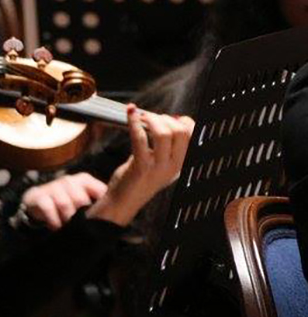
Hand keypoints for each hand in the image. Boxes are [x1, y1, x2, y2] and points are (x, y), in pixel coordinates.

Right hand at [21, 172, 107, 230]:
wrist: (38, 201)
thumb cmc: (67, 202)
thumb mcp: (83, 198)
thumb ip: (99, 205)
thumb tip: (123, 221)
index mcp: (85, 180)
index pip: (100, 191)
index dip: (103, 206)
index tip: (104, 218)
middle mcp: (70, 180)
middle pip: (80, 199)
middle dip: (81, 216)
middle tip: (81, 225)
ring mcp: (54, 187)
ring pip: (64, 204)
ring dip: (67, 219)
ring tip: (68, 227)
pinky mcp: (40, 196)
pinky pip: (48, 208)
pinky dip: (54, 221)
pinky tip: (56, 227)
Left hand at [88, 106, 194, 225]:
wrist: (122, 202)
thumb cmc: (137, 179)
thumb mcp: (158, 164)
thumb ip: (163, 147)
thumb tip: (163, 121)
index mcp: (180, 163)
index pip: (192, 135)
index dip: (181, 120)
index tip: (167, 117)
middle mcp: (173, 166)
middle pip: (180, 131)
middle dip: (164, 118)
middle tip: (150, 118)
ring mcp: (158, 167)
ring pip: (163, 133)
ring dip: (150, 119)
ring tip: (140, 117)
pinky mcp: (141, 166)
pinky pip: (140, 138)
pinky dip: (134, 122)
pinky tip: (130, 114)